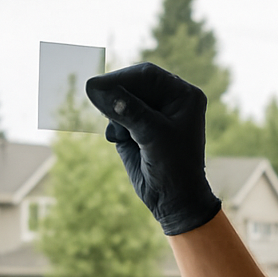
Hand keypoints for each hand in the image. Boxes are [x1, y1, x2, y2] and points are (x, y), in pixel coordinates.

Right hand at [85, 62, 221, 235]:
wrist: (173, 200)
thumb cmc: (173, 167)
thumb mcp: (152, 134)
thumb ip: (126, 109)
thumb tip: (94, 87)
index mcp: (182, 95)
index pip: (147, 76)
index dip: (121, 79)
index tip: (96, 87)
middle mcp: (169, 100)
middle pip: (132, 85)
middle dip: (116, 99)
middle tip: (100, 107)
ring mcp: (152, 114)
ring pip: (121, 101)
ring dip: (115, 116)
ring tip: (122, 136)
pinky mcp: (137, 128)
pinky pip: (117, 117)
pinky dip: (114, 127)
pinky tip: (119, 140)